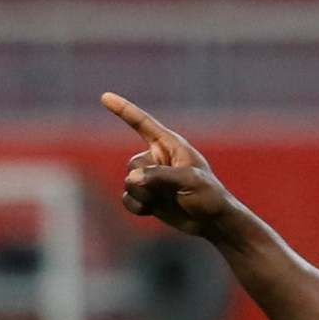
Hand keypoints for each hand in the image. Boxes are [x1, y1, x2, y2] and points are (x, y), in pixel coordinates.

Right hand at [103, 92, 236, 239]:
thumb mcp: (188, 181)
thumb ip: (159, 176)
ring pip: (129, 183)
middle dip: (146, 181)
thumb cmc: (209, 196)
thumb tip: (131, 179)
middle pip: (133, 164)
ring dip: (144, 195)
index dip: (123, 110)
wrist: (213, 222)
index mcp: (169, 145)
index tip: (105, 97)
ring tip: (167, 200)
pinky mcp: (147, 197)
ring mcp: (150, 178)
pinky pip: (127, 199)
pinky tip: (151, 210)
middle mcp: (157, 158)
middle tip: (171, 191)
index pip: (142, 123)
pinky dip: (137, 206)